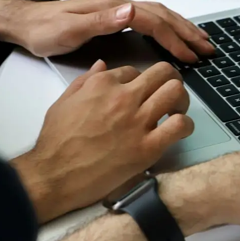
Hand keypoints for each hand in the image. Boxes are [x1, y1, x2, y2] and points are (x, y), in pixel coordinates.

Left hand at [0, 0, 214, 62]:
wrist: (25, 22)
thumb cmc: (44, 30)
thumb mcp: (68, 30)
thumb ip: (100, 22)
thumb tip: (131, 12)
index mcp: (112, 8)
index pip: (152, 21)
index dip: (173, 38)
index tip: (189, 55)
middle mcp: (119, 5)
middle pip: (163, 15)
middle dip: (187, 32)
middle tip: (208, 49)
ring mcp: (118, 10)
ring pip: (159, 16)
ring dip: (182, 28)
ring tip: (200, 42)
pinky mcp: (115, 17)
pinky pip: (150, 20)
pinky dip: (168, 28)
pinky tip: (174, 37)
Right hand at [12, 61, 192, 222]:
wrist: (54, 175)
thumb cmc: (56, 142)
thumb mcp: (63, 102)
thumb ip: (84, 81)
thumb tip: (101, 65)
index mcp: (102, 84)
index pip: (134, 71)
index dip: (140, 83)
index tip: (140, 95)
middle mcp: (123, 97)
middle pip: (163, 73)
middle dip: (170, 80)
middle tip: (169, 95)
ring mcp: (137, 121)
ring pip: (175, 92)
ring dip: (181, 100)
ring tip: (175, 111)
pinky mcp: (147, 147)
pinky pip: (180, 125)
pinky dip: (185, 125)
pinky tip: (178, 131)